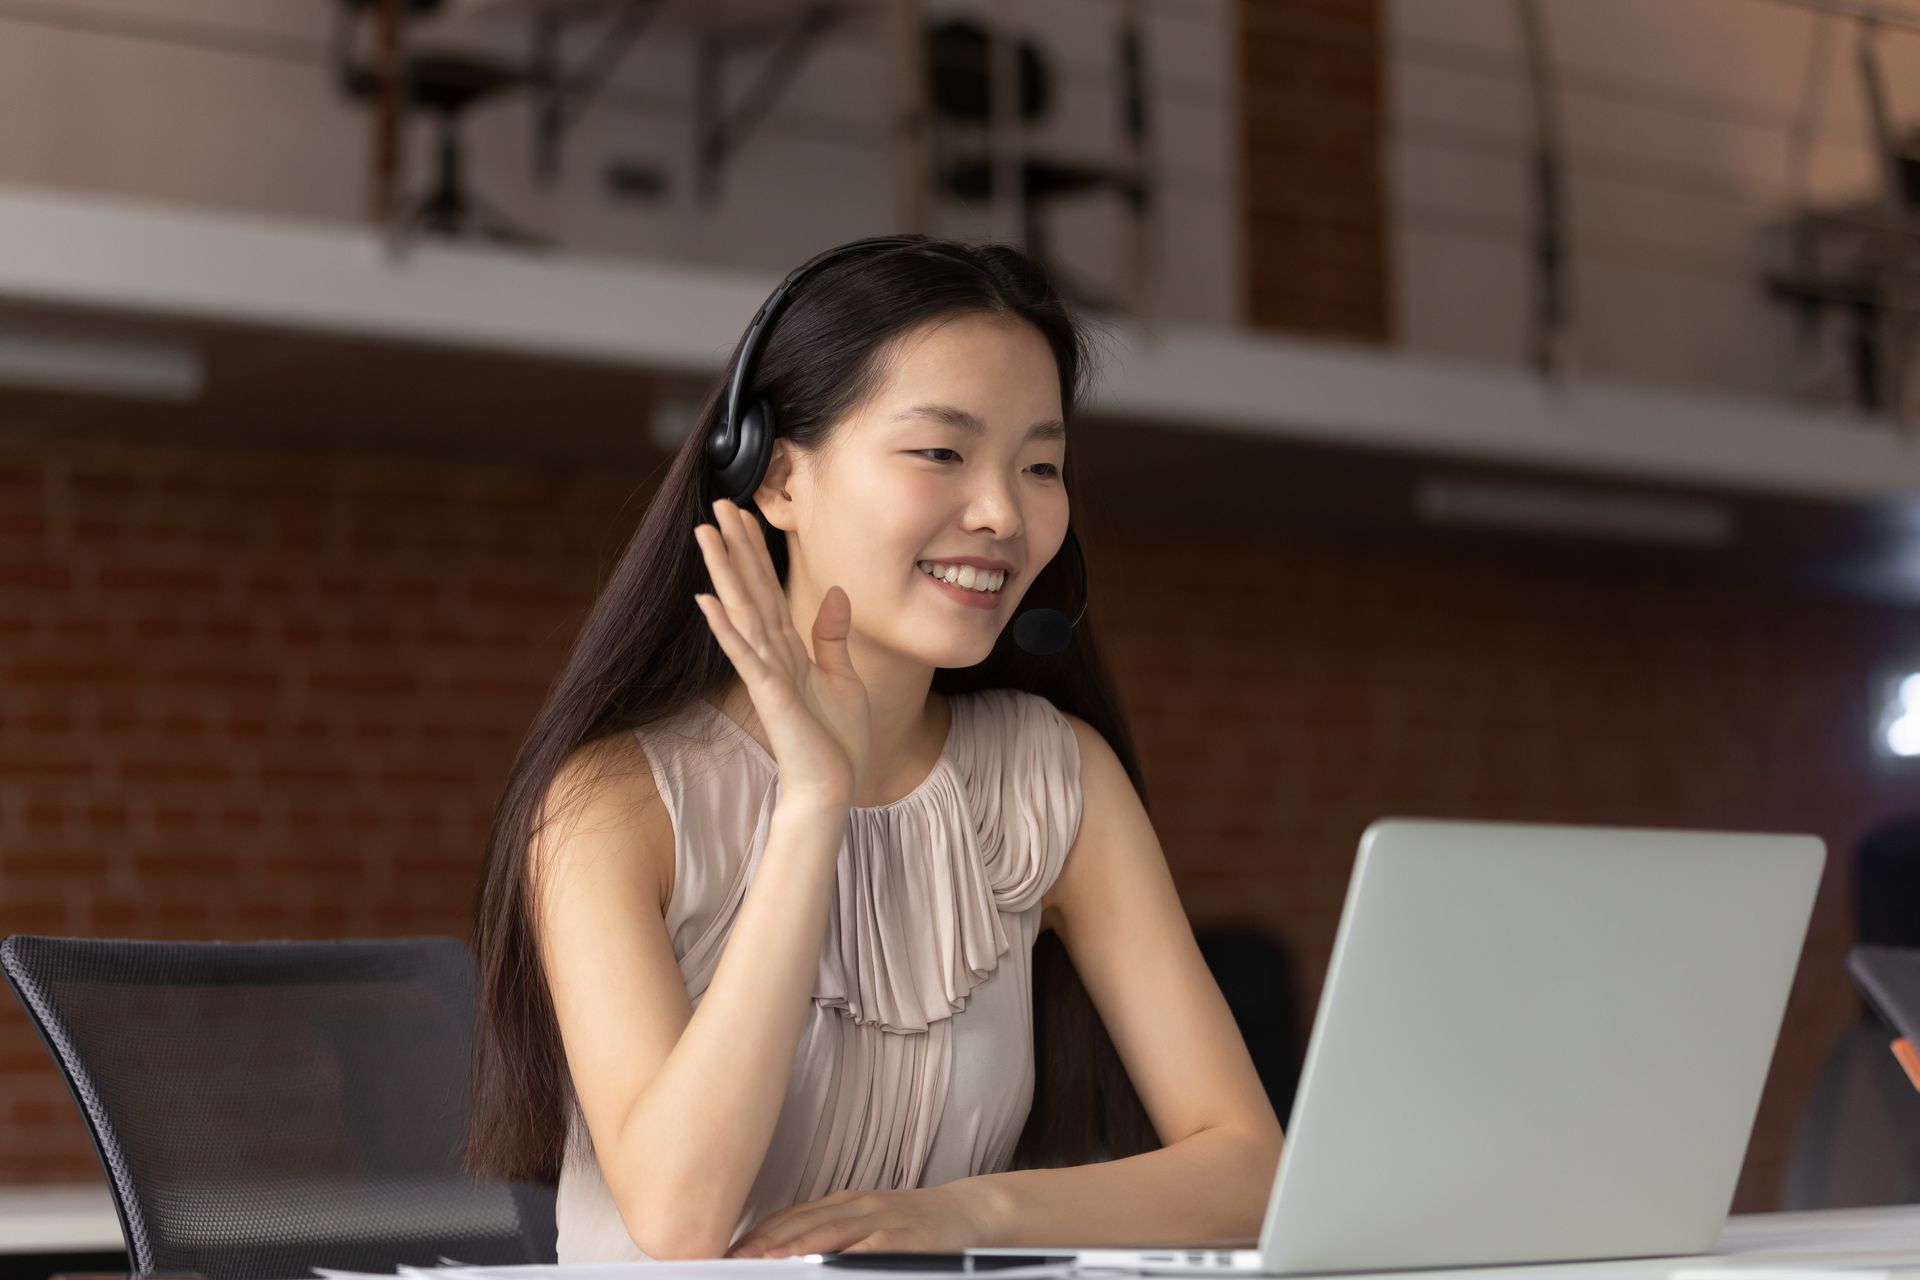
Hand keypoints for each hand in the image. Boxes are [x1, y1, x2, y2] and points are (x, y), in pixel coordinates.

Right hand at [693, 497, 871, 805]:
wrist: (832, 788)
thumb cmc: (835, 740)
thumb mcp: (844, 677)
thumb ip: (834, 636)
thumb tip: (838, 592)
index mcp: (789, 649)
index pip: (768, 588)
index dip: (756, 550)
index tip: (744, 513)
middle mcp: (771, 654)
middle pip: (749, 589)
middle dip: (734, 546)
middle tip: (716, 504)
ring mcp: (767, 673)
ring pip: (741, 611)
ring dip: (722, 572)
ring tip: (703, 534)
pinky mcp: (770, 694)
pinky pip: (746, 655)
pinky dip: (726, 628)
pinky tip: (707, 600)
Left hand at [724, 1182, 999, 1256]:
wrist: (968, 1211)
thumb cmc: (914, 1223)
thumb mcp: (868, 1221)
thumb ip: (832, 1233)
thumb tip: (785, 1253)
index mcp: (844, 1203)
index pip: (792, 1215)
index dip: (760, 1232)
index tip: (731, 1249)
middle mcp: (858, 1206)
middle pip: (804, 1223)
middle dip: (766, 1241)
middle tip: (736, 1257)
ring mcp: (883, 1219)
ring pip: (832, 1232)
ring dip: (797, 1247)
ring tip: (768, 1260)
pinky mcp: (907, 1237)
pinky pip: (874, 1248)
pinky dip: (850, 1256)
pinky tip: (830, 1266)